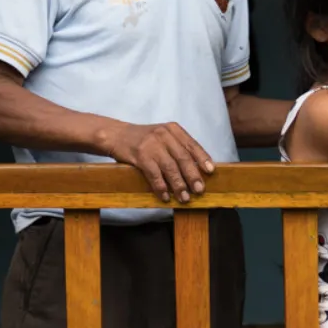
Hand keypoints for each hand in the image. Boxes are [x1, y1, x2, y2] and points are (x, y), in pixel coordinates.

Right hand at [99, 119, 214, 203]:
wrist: (116, 135)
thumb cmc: (143, 139)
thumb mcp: (162, 136)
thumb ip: (177, 148)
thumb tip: (196, 170)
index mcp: (173, 129)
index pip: (192, 144)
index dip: (203, 158)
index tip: (211, 171)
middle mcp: (164, 135)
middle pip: (183, 158)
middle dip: (193, 176)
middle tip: (200, 190)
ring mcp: (151, 145)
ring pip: (170, 168)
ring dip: (179, 185)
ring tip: (185, 197)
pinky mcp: (140, 155)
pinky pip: (154, 174)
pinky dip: (161, 187)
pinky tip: (166, 196)